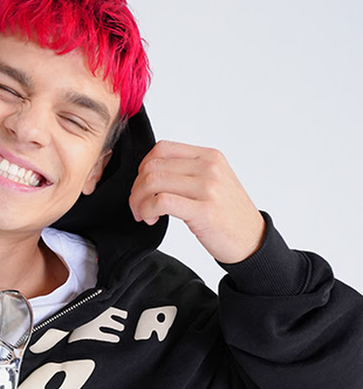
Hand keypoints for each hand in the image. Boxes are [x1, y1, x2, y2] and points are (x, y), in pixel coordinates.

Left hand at [129, 140, 265, 263]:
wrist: (251, 239)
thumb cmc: (227, 213)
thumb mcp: (212, 181)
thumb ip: (186, 171)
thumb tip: (149, 172)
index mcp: (209, 156)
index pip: (162, 148)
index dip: (143, 168)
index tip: (142, 186)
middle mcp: (209, 167)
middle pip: (152, 166)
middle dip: (136, 188)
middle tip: (137, 206)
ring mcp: (207, 187)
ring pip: (153, 181)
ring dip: (138, 201)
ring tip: (143, 214)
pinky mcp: (203, 210)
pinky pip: (161, 201)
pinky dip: (147, 210)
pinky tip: (150, 219)